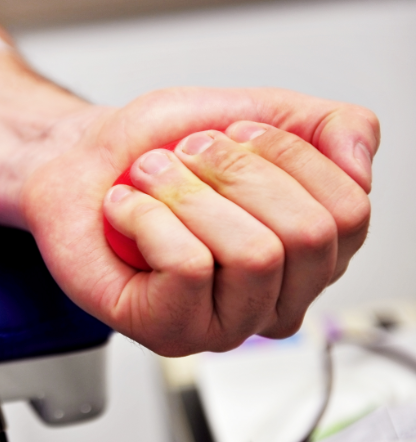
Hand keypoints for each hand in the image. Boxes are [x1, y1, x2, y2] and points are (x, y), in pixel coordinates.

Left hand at [21, 87, 378, 356]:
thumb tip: (361, 166)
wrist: (79, 164)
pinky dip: (146, 217)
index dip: (283, 153)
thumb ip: (329, 127)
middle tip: (181, 157)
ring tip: (149, 181)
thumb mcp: (251, 111)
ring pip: (252, 254)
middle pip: (307, 234)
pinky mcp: (169, 331)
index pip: (349, 208)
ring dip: (185, 192)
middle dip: (232, 170)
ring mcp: (225, 322)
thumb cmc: (155, 148)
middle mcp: (277, 295)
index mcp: (310, 251)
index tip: (229, 135)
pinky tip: (126, 212)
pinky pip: (187, 268)